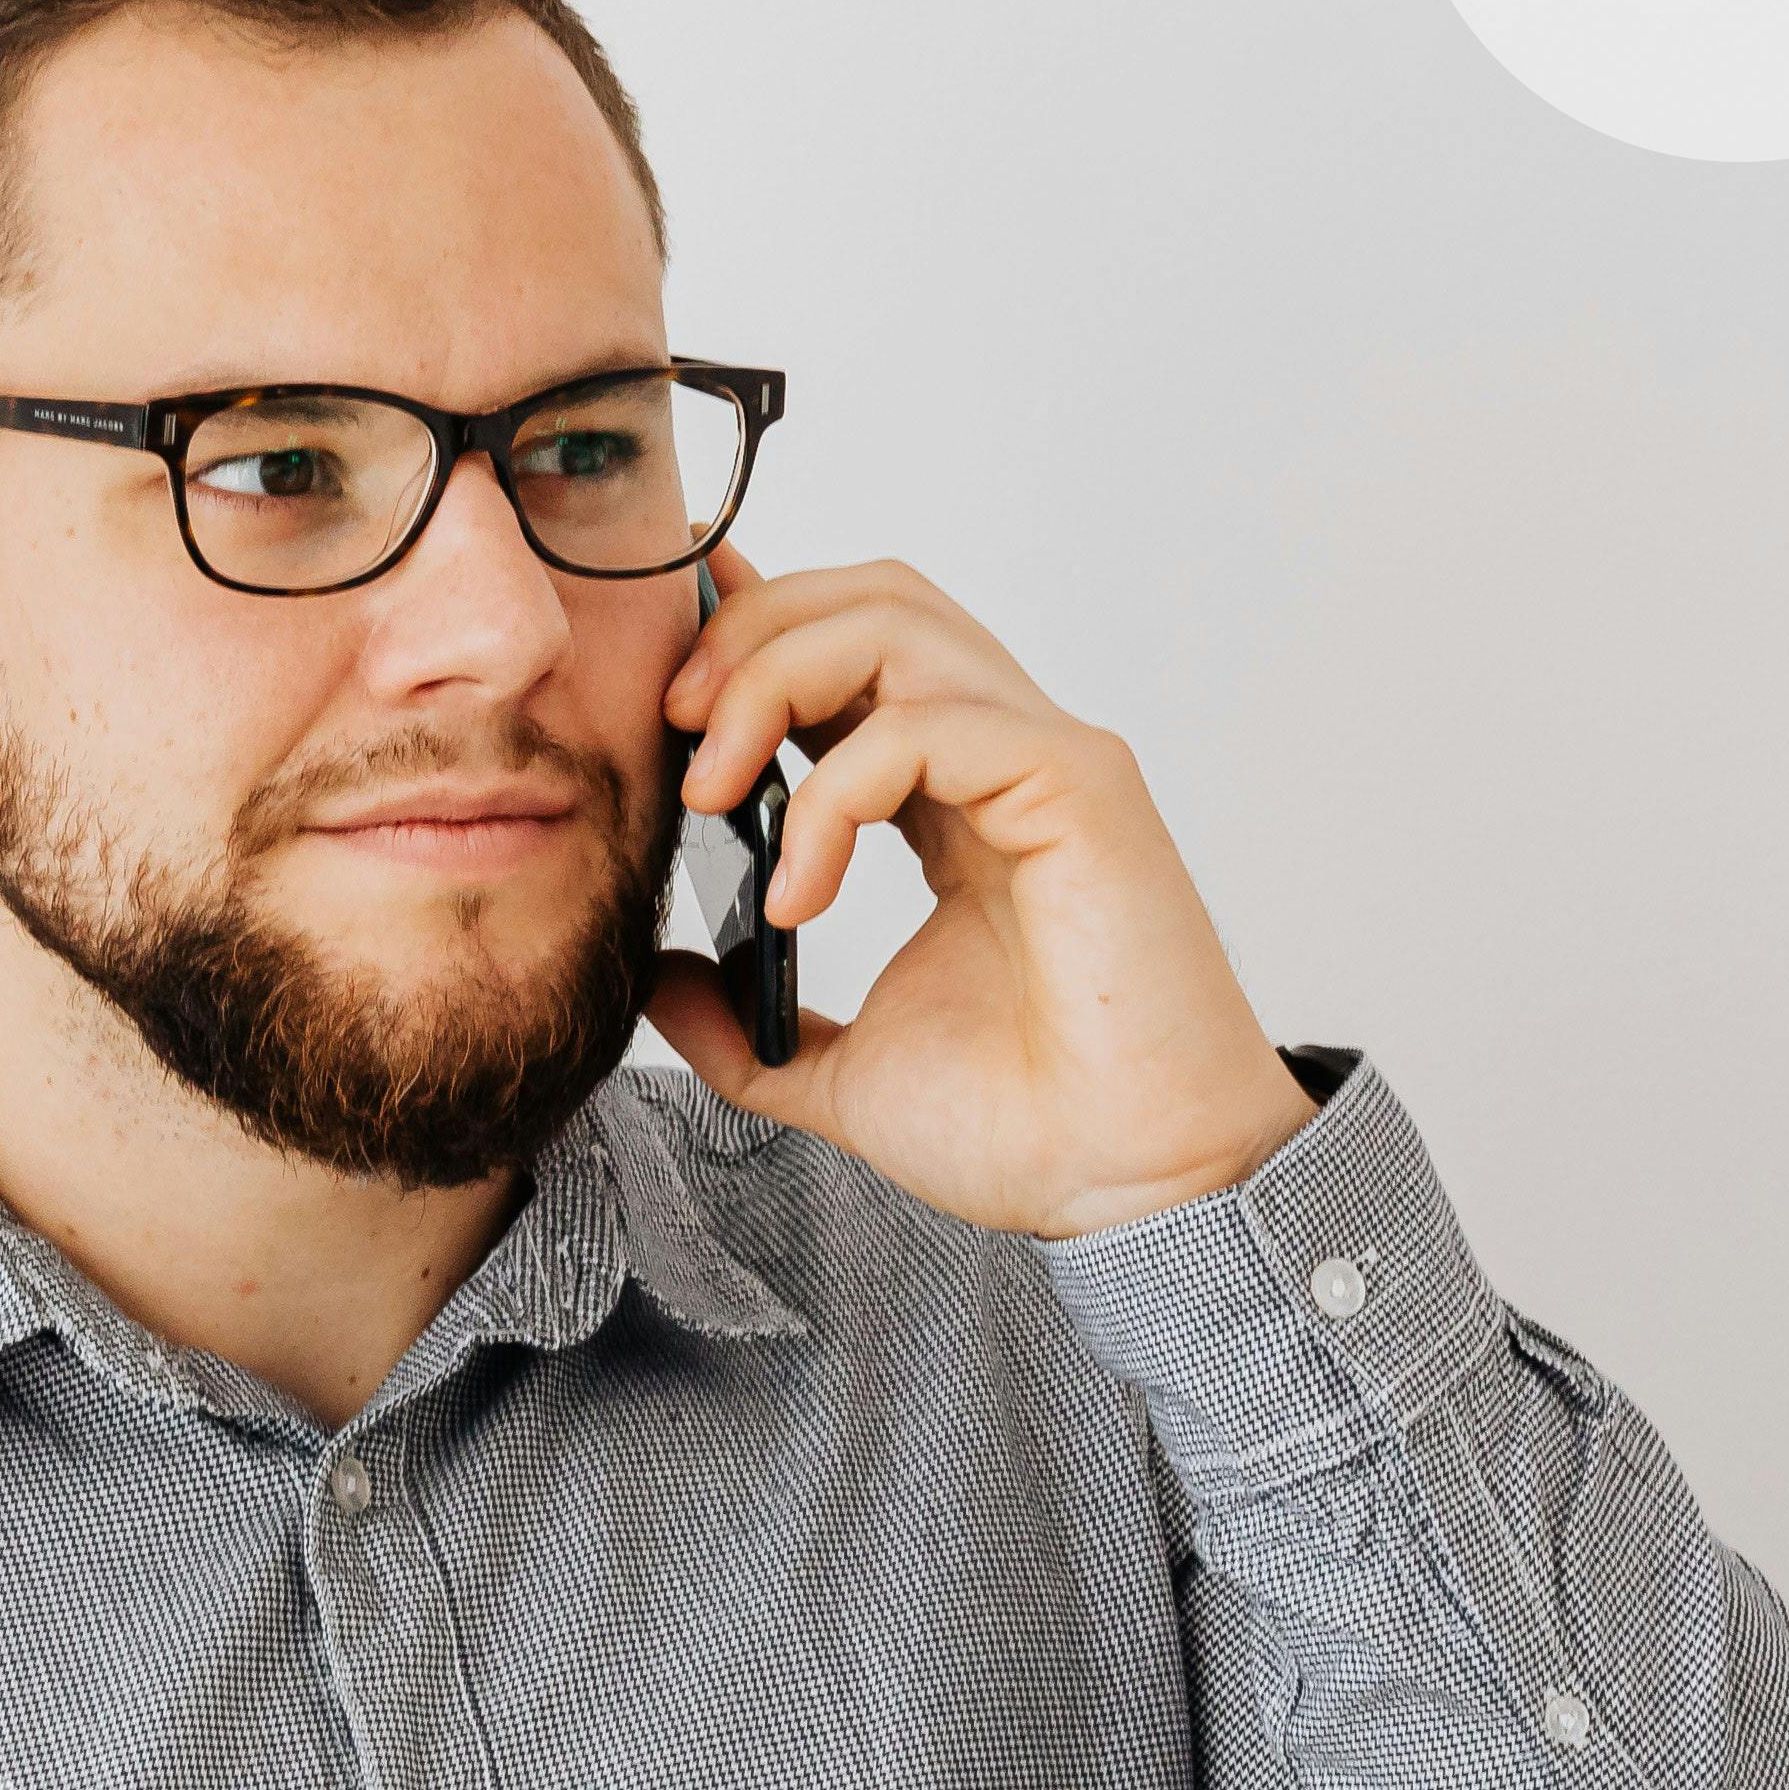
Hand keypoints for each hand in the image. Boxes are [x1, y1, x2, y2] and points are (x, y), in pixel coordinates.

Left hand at [642, 545, 1320, 1238]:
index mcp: (954, 799)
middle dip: (747, 632)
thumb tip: (661, 978)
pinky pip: (925, 725)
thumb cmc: (1026, 1127)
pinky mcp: (1077, 787)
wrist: (1128, 1191)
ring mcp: (1045, 760)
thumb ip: (747, 1024)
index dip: (751, 634)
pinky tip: (803, 893)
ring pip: (893, 623)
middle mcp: (1003, 757)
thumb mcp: (835, 1072)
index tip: (660, 693)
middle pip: (868, 597)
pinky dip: (832, 792)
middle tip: (673, 730)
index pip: (851, 650)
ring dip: (772, 682)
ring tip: (711, 792)